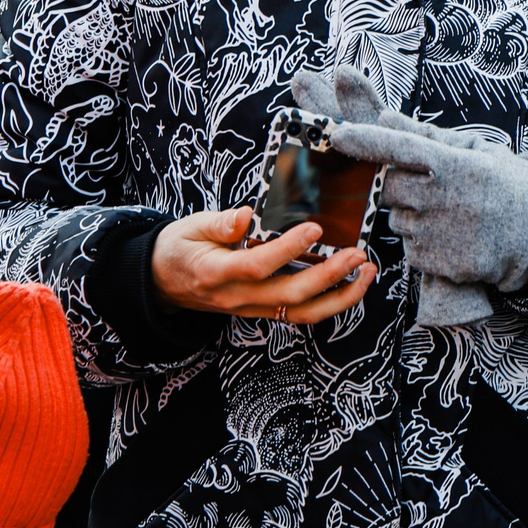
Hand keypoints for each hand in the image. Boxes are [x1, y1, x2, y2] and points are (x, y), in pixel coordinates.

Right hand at [151, 207, 374, 324]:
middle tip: (358, 255)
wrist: (161, 283)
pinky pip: (298, 312)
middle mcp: (237, 297)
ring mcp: (250, 308)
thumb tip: (245, 215)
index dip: (288, 249)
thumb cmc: (178, 249)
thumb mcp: (190, 227)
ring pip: (301, 313)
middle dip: (330, 278)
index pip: (258, 266)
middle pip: (290, 296)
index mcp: (216, 273)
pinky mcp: (260, 310)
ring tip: (366, 274)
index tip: (314, 229)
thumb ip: (220, 224)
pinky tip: (349, 285)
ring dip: (340, 298)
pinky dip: (329, 302)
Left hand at [298, 65, 527, 326]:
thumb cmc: (498, 180)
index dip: (366, 141)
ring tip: (447, 212)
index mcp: (454, 164)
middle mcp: (446, 198)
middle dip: (395, 185)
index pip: (400, 147)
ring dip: (411, 215)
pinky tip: (449, 236)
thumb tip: (382, 116)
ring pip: (397, 220)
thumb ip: (422, 135)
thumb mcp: (468, 149)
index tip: (338, 136)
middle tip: (423, 185)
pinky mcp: (444, 264)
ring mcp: (444, 234)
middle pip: (389, 187)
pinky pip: (410, 250)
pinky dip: (421, 243)